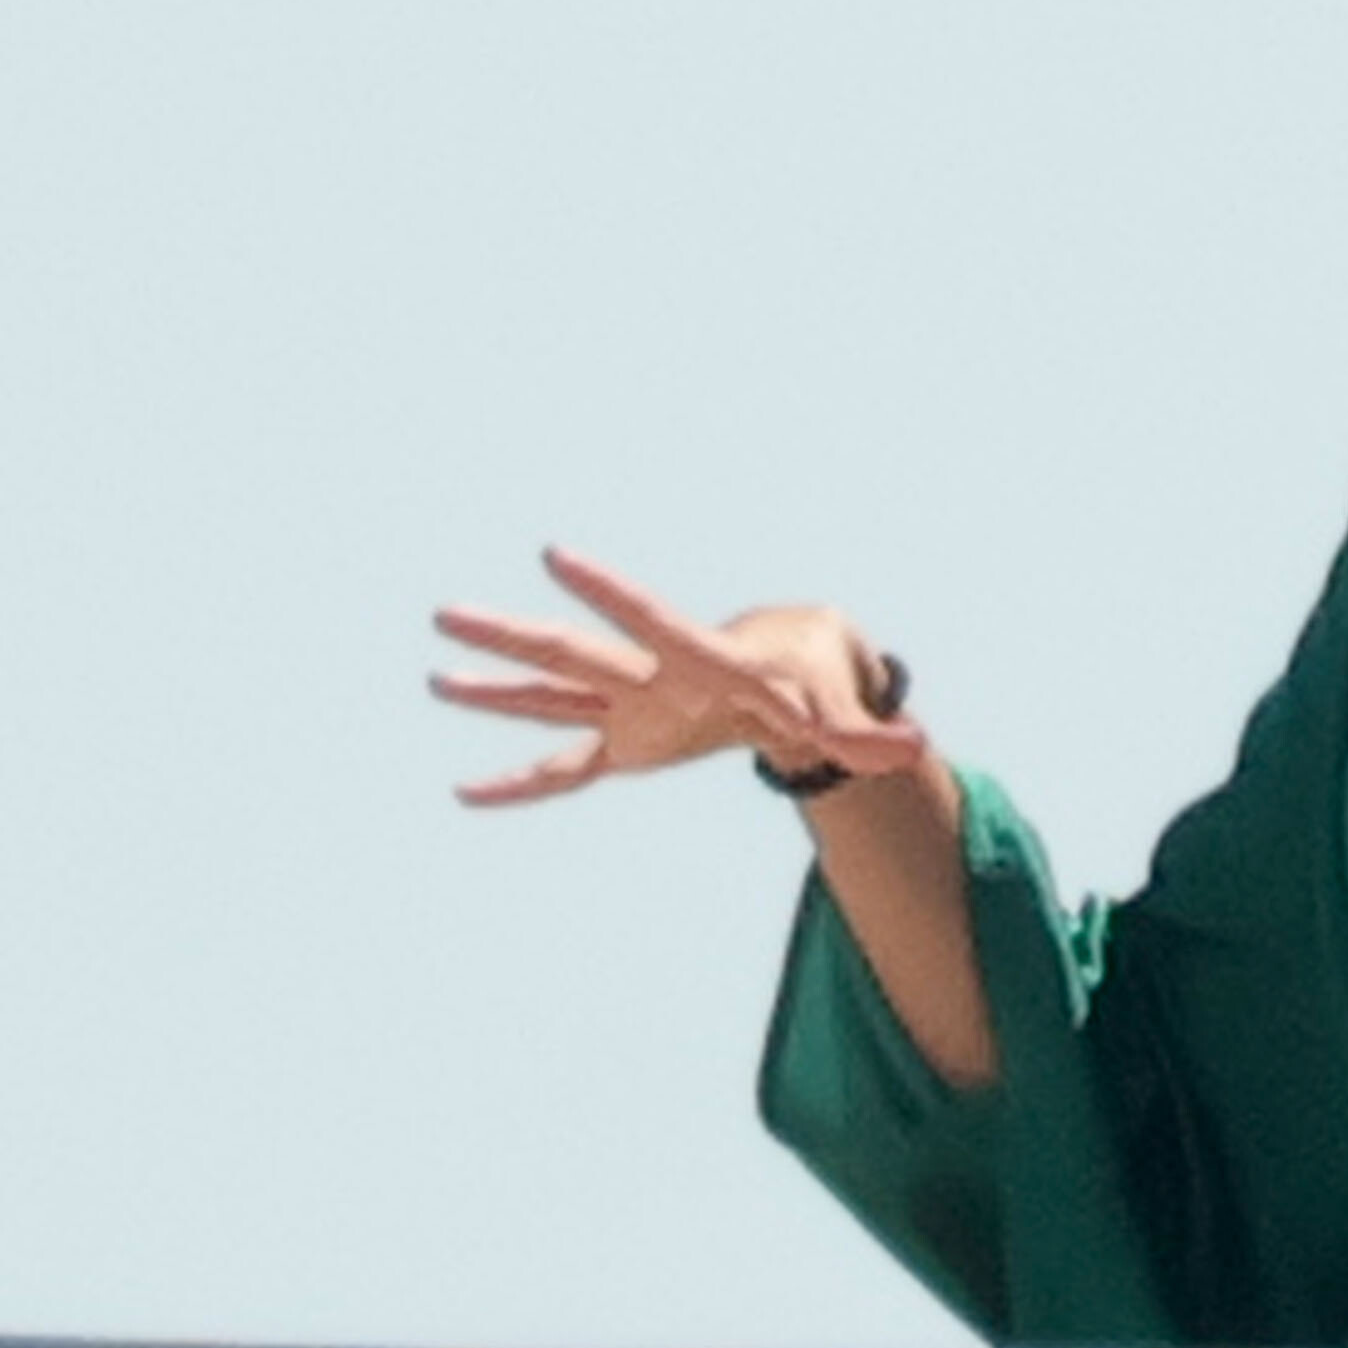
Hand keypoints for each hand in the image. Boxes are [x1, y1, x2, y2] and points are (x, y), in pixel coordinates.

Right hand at [431, 550, 929, 808]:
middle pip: (571, 655)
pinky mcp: (627, 746)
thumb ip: (865, 733)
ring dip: (495, 693)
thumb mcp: (838, 707)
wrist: (788, 671)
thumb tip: (914, 748)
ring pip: (551, 700)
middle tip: (446, 615)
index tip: (556, 555)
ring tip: (432, 676)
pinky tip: (468, 792)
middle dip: (513, 639)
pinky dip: (521, 785)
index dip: (605, 592)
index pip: (647, 621)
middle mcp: (649, 677)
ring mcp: (629, 710)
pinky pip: (564, 769)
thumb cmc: (813, 678)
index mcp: (696, 659)